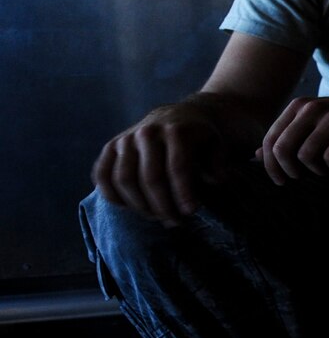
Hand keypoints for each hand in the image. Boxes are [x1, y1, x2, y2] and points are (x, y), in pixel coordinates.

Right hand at [92, 103, 231, 223]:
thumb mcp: (216, 144)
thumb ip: (218, 163)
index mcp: (176, 131)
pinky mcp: (110, 147)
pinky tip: (128, 207)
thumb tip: (214, 181)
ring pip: (124, 179)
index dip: (182, 193)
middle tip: (174, 221)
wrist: (176, 116)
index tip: (190, 212)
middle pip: (150, 177)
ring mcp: (125, 139)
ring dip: (139, 205)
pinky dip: (111, 195)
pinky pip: (101, 174)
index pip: (177, 167)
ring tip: (156, 217)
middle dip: (162, 205)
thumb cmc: (198, 138)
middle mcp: (147, 133)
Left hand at [260, 94, 328, 180]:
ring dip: (319, 170)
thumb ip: (288, 138)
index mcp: (298, 106)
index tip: (283, 181)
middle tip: (307, 177)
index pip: (270, 141)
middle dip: (292, 172)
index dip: (271, 167)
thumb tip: (256, 155)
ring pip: (307, 156)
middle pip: (283, 150)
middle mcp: (311, 107)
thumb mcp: (316, 126)